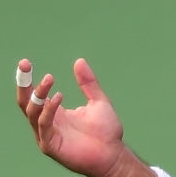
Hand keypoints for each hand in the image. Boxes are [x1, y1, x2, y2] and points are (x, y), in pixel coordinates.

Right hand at [15, 58, 128, 176]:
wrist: (114, 153)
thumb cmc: (106, 130)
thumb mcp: (98, 100)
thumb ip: (88, 83)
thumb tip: (79, 61)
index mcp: (55, 113)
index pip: (35, 95)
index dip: (28, 80)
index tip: (25, 62)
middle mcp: (48, 123)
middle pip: (26, 102)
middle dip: (23, 83)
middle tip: (25, 64)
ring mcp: (48, 134)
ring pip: (32, 112)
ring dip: (38, 94)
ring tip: (49, 79)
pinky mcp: (51, 145)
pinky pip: (44, 125)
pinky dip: (49, 110)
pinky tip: (58, 97)